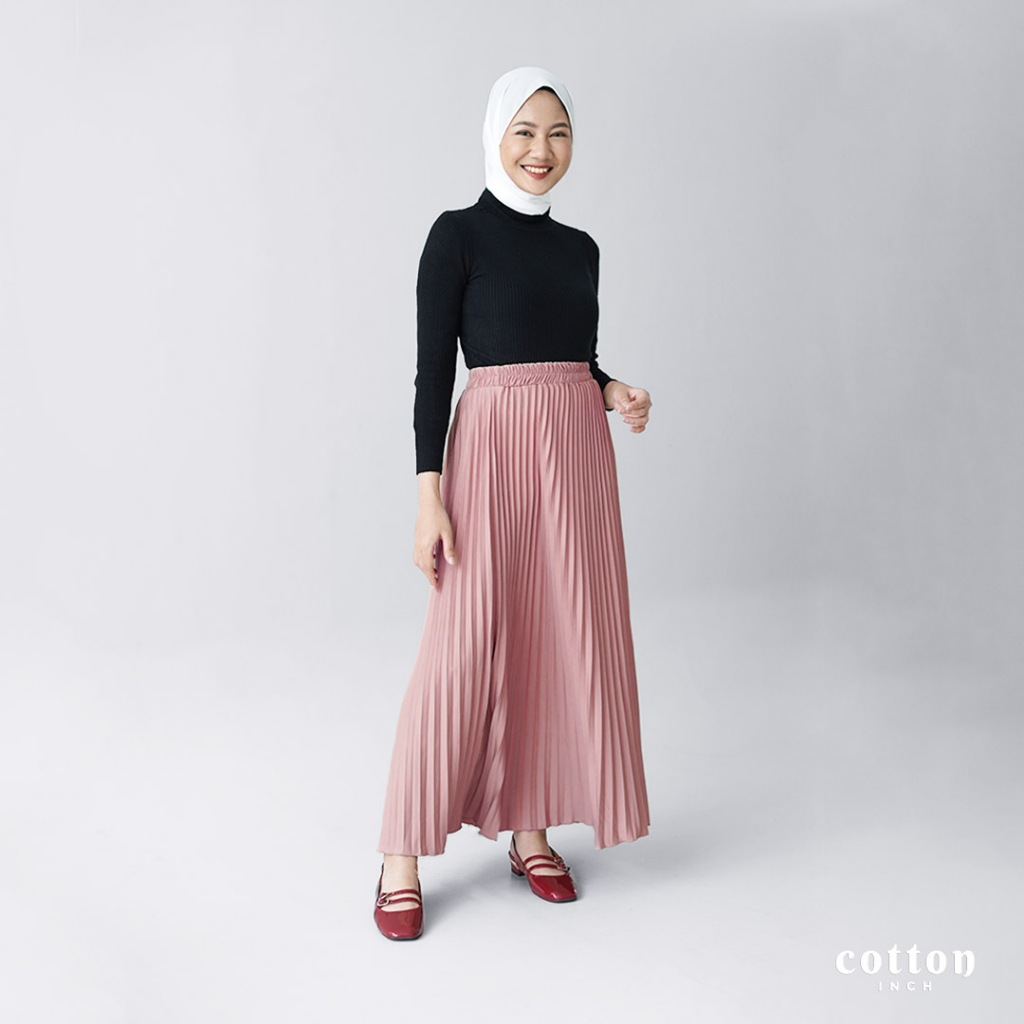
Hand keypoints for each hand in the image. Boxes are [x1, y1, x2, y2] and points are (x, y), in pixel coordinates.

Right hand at [413, 473, 455, 588]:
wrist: (428, 503)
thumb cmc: (439, 516)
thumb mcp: (448, 533)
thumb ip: (449, 549)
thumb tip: (452, 563)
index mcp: (426, 545)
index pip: (427, 567)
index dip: (431, 578)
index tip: (435, 586)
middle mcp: (419, 545)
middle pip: (421, 565)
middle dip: (427, 575)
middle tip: (435, 582)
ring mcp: (416, 541)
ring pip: (417, 560)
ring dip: (424, 568)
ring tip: (433, 572)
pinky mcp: (416, 537)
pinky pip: (416, 553)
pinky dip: (421, 560)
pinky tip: (430, 558)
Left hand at [603, 381, 651, 432]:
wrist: (617, 399)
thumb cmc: (621, 394)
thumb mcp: (620, 394)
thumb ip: (624, 400)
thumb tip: (627, 408)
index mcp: (643, 395)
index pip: (643, 401)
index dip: (636, 405)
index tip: (627, 407)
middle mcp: (646, 404)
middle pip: (643, 412)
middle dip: (631, 413)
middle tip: (621, 411)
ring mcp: (645, 413)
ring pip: (644, 420)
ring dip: (633, 421)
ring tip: (624, 419)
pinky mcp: (641, 420)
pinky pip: (642, 427)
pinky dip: (637, 429)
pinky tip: (630, 428)